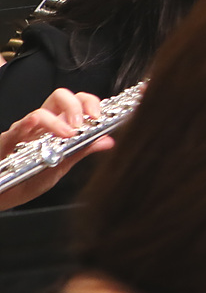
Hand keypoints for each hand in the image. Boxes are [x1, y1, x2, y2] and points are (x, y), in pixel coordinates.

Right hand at [0, 91, 110, 210]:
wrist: (4, 194)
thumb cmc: (29, 179)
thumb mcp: (61, 166)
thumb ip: (82, 151)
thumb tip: (108, 141)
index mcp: (58, 126)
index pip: (77, 103)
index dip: (90, 103)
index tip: (98, 116)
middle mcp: (42, 124)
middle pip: (60, 98)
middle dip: (75, 105)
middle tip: (81, 124)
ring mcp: (24, 131)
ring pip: (40, 112)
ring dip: (56, 120)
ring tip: (67, 134)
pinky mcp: (7, 140)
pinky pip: (17, 128)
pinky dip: (27, 124)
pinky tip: (34, 122)